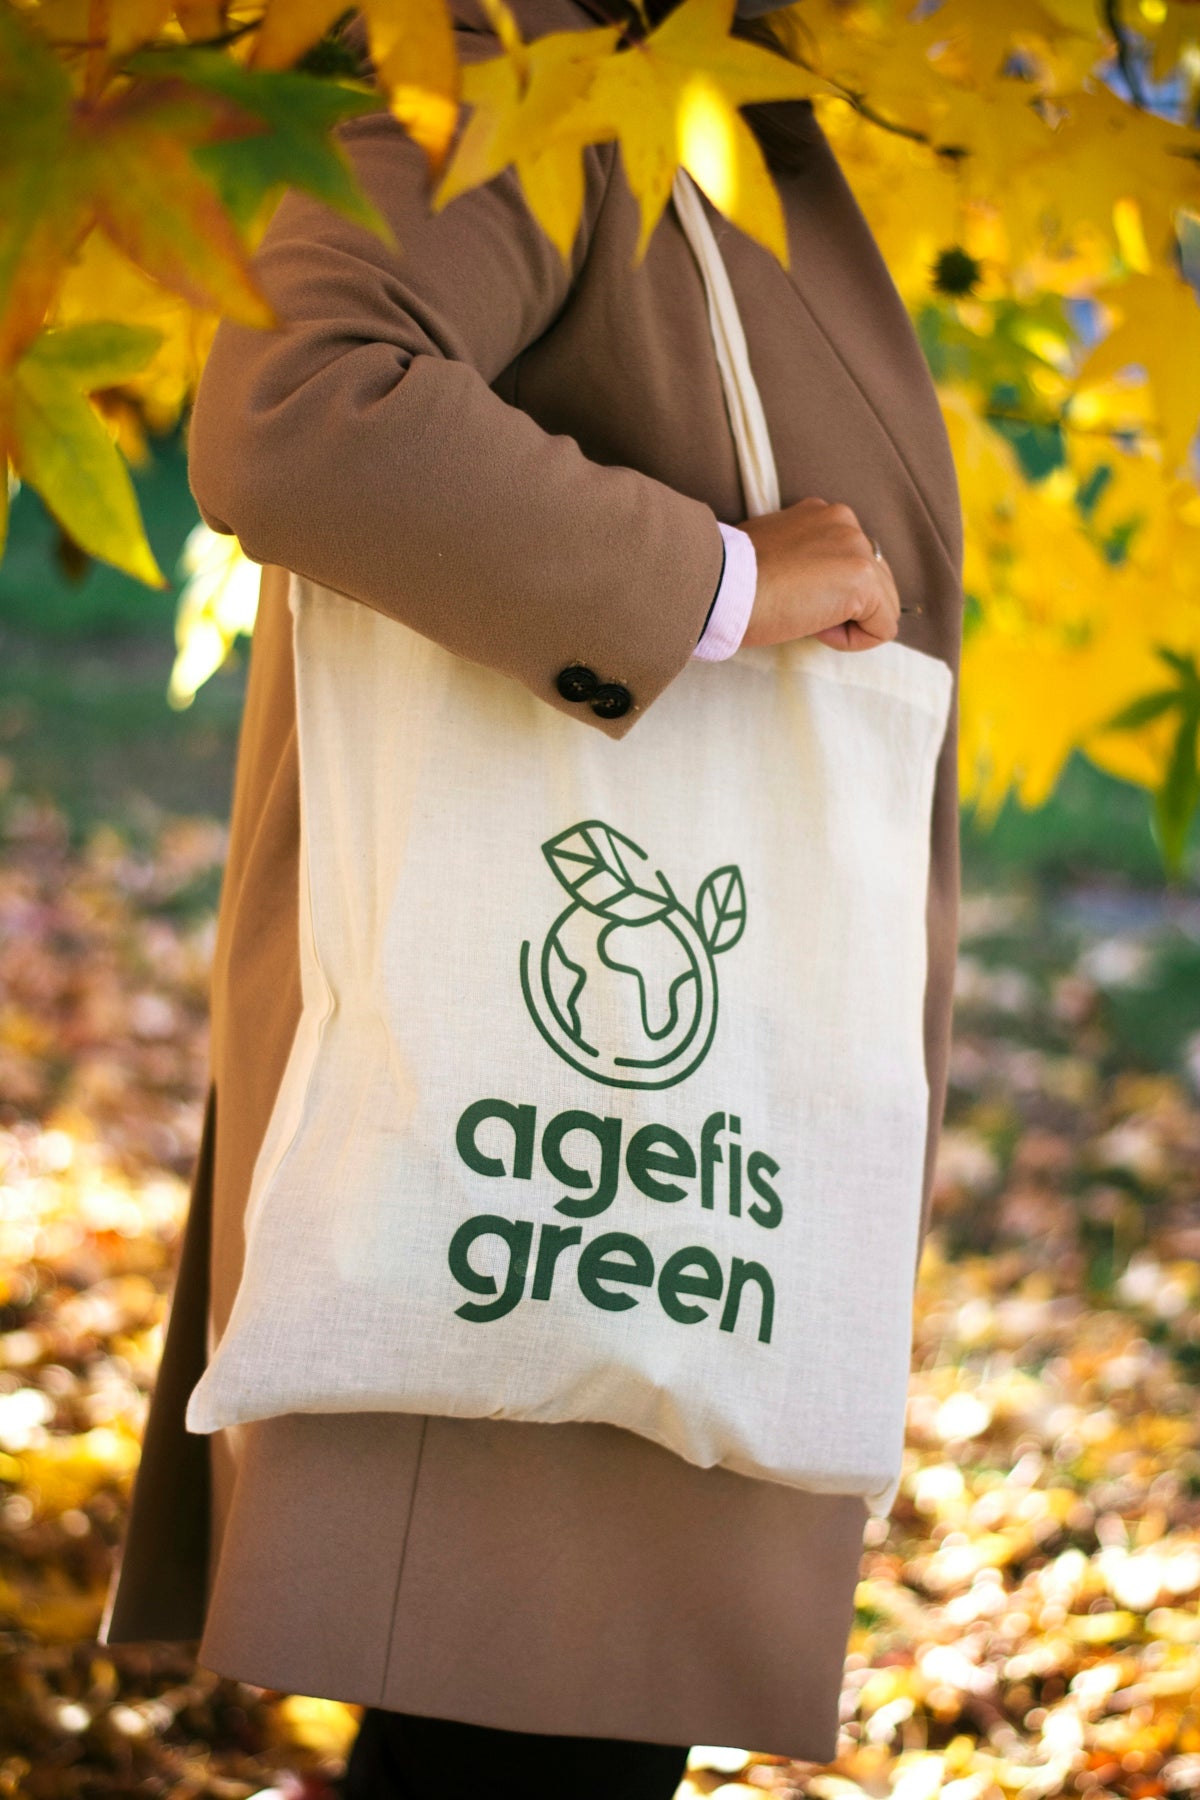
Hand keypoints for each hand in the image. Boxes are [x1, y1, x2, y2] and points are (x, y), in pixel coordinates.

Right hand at [739, 497, 900, 652]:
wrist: (721, 587)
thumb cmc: (733, 580)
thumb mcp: (774, 554)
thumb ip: (805, 560)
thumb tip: (818, 588)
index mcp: (824, 514)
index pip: (852, 562)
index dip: (827, 592)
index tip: (791, 596)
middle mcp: (847, 522)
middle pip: (877, 581)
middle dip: (844, 607)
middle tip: (797, 610)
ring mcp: (858, 549)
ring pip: (884, 605)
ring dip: (848, 622)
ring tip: (803, 617)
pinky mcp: (863, 580)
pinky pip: (882, 627)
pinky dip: (853, 641)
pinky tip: (816, 630)